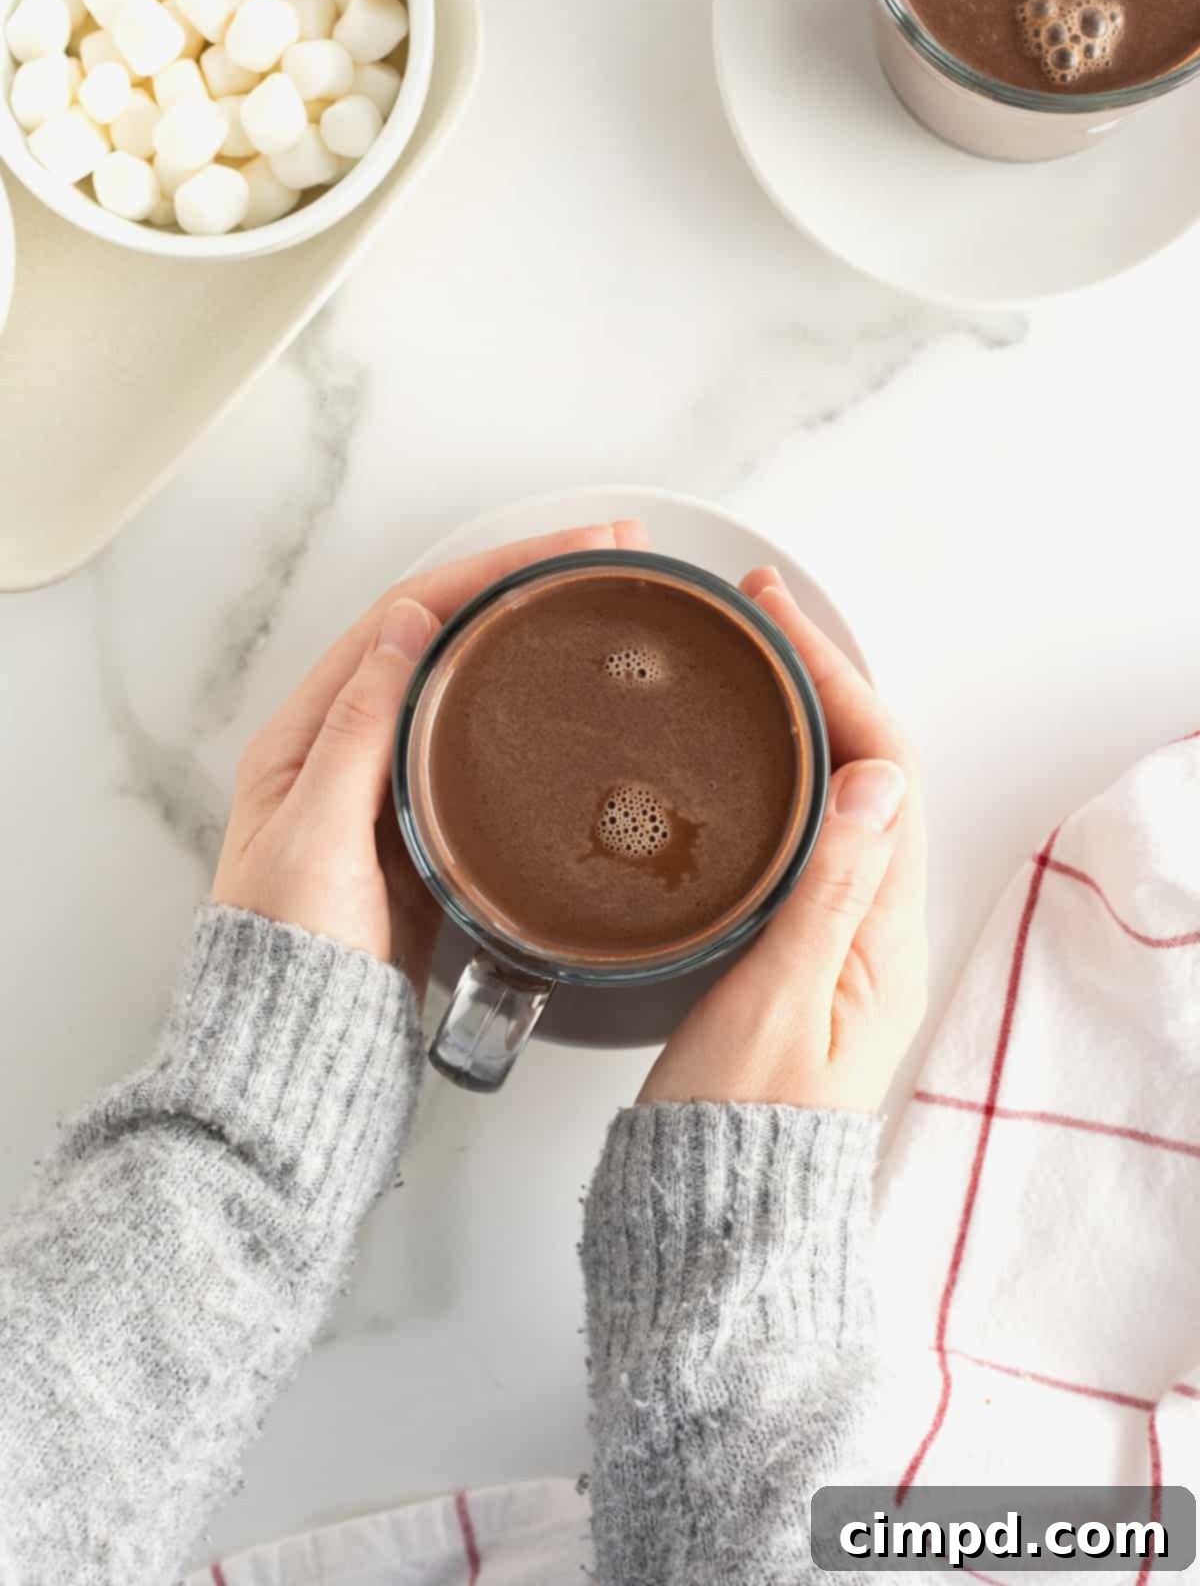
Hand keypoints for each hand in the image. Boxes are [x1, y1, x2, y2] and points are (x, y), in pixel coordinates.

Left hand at [213, 519, 647, 992]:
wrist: (300, 1060)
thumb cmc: (291, 959)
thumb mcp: (318, 833)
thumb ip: (361, 729)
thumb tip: (408, 624)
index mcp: (307, 733)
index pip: (408, 615)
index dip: (492, 570)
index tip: (570, 548)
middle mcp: (348, 748)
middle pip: (446, 637)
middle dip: (525, 587)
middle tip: (609, 558)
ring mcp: (393, 789)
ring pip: (469, 687)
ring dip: (531, 639)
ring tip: (603, 607)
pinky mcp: (429, 834)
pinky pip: (482, 750)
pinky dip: (528, 712)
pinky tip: (572, 704)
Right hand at [638, 568, 927, 1112]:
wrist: (709, 1219)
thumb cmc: (734, 1129)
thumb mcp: (776, 1002)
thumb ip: (825, 891)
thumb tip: (874, 778)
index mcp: (882, 937)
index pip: (881, 770)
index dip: (835, 682)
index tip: (779, 623)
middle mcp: (871, 929)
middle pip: (864, 768)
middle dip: (818, 678)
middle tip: (757, 611)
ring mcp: (832, 937)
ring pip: (831, 794)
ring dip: (798, 716)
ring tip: (749, 656)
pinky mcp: (791, 949)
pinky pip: (800, 832)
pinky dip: (774, 772)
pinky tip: (735, 754)